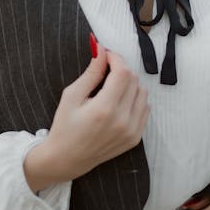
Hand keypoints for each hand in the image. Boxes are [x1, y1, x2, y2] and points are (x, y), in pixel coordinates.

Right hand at [24, 41, 149, 190]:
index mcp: (104, 109)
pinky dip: (135, 99)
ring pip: (142, 92)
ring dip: (130, 83)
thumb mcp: (72, 95)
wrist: (67, 159)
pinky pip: (145, 108)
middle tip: (106, 69)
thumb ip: (91, 72)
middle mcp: (122, 121)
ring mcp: (131, 131)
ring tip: (112, 86)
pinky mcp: (135, 138)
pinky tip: (119, 101)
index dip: (115, 58)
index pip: (122, 72)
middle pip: (134, 80)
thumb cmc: (64, 126)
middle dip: (121, 68)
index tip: (106, 55)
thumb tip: (101, 49)